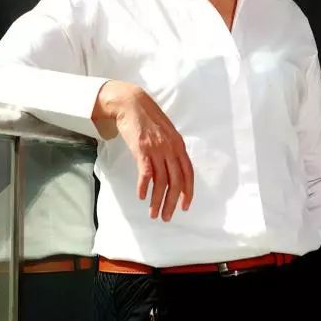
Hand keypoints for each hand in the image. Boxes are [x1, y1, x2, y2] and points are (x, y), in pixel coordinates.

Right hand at [92, 80, 193, 221]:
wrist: (131, 103)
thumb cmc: (148, 118)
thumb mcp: (165, 133)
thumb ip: (171, 149)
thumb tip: (172, 168)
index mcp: (179, 145)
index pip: (188, 173)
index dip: (188, 192)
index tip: (185, 206)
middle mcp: (170, 148)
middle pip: (176, 181)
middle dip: (172, 202)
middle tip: (166, 216)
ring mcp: (157, 148)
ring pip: (161, 181)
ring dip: (157, 200)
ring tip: (153, 212)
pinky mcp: (141, 148)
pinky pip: (146, 172)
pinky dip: (144, 187)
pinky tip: (141, 196)